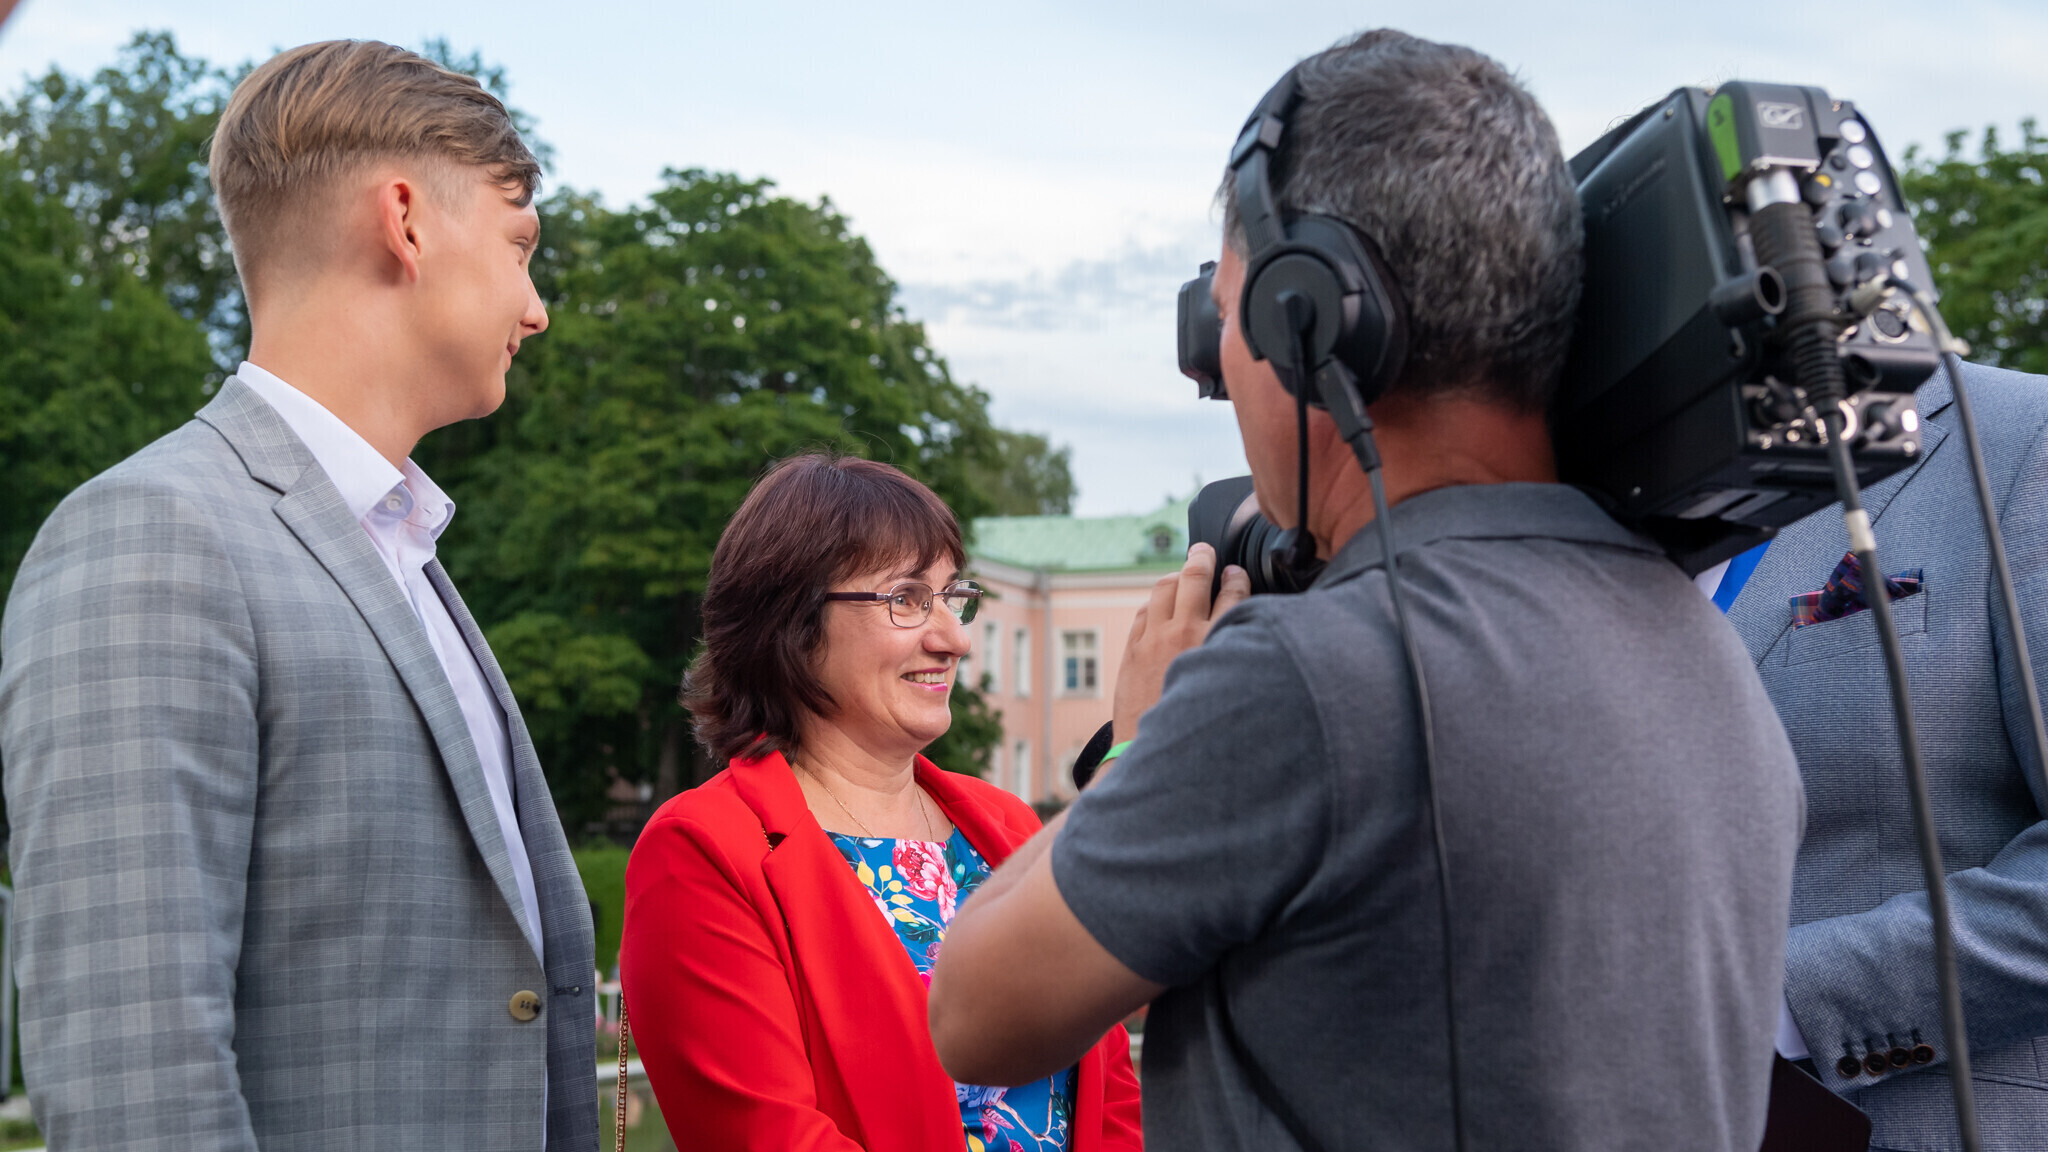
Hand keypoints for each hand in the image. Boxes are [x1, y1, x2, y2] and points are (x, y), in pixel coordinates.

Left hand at [1111, 544, 1249, 743]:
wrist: (1160, 755)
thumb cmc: (1203, 730)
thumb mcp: (1232, 690)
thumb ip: (1234, 655)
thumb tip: (1244, 638)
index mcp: (1218, 643)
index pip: (1233, 595)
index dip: (1236, 578)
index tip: (1235, 573)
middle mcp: (1186, 636)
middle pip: (1194, 579)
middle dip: (1202, 558)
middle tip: (1204, 550)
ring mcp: (1155, 641)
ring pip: (1163, 589)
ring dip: (1174, 577)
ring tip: (1180, 573)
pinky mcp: (1133, 652)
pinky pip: (1143, 614)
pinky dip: (1152, 604)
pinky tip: (1157, 606)